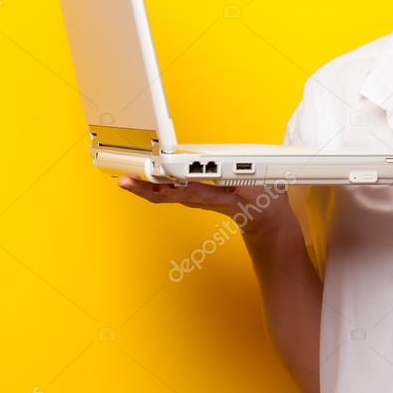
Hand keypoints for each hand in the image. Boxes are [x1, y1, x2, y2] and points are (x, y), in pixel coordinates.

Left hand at [118, 176, 290, 238]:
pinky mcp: (197, 199)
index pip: (194, 188)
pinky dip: (156, 189)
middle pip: (172, 194)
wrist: (265, 221)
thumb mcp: (263, 191)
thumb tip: (231, 171)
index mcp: (222, 196)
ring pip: (169, 196)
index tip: (161, 173)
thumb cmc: (264, 203)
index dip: (175, 181)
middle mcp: (205, 199)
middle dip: (148, 188)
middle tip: (127, 181)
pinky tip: (145, 183)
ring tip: (128, 181)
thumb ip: (248, 181)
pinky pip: (172, 196)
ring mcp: (199, 201)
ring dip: (147, 189)